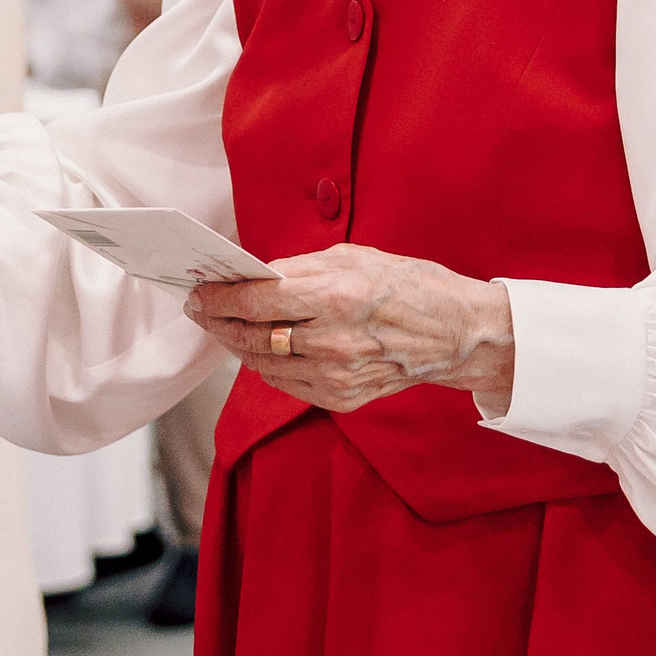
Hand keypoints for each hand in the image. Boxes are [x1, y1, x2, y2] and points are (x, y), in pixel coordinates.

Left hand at [184, 242, 515, 413]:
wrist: (458, 334)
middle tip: (200, 309)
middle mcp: (333, 340)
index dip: (218, 298)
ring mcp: (337, 375)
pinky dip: (267, 365)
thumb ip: (298, 268)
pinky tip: (259, 348)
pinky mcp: (342, 398)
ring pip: (263, 363)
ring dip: (237, 345)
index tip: (198, 292)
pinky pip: (286, 383)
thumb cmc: (407, 285)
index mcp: (336, 296)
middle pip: (252, 336)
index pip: (256, 301)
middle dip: (218, 322)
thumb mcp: (352, 257)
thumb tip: (251, 275)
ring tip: (223, 326)